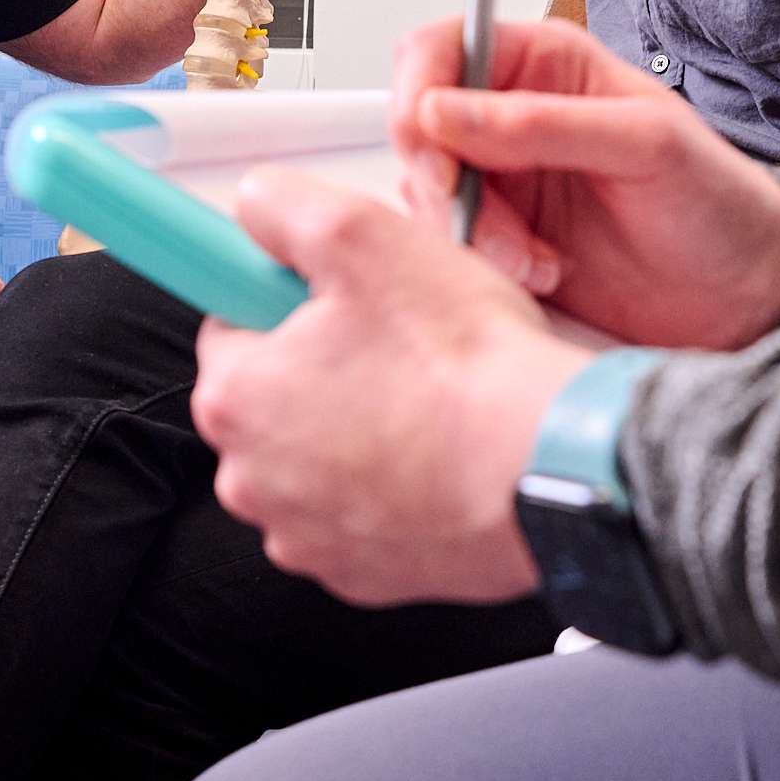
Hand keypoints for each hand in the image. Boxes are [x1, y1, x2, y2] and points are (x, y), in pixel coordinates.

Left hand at [193, 172, 593, 606]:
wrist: (549, 468)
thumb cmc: (461, 363)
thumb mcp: (362, 236)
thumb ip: (283, 207)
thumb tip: (255, 204)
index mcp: (235, 398)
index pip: (230, 325)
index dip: (290, 298)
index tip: (342, 296)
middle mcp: (254, 481)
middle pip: (274, 397)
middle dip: (326, 367)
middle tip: (400, 342)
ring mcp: (309, 538)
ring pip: (319, 459)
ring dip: (360, 429)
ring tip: (429, 400)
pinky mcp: (365, 576)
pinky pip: (364, 515)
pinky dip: (395, 487)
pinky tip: (443, 456)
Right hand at [392, 18, 779, 349]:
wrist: (743, 292)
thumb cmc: (716, 202)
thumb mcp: (643, 145)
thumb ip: (540, 123)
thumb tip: (441, 108)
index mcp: (544, 64)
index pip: (441, 47)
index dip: (419, 91)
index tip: (432, 148)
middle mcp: (510, 115)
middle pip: (417, 127)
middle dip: (440, 182)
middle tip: (486, 224)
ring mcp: (501, 180)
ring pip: (427, 194)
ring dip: (470, 234)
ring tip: (538, 258)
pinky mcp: (500, 239)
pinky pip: (449, 246)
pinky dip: (483, 266)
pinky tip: (542, 273)